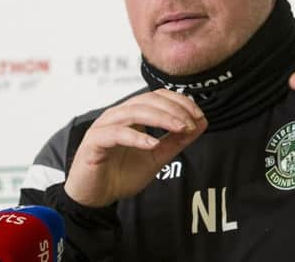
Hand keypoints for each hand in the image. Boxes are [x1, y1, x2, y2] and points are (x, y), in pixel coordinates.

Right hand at [64, 89, 206, 206]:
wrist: (95, 198)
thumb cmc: (121, 175)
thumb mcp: (157, 157)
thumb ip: (177, 140)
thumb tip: (201, 123)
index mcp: (132, 114)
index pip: (158, 96)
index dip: (180, 102)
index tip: (199, 116)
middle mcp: (118, 115)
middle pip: (148, 100)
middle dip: (174, 109)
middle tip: (191, 123)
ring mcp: (104, 126)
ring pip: (134, 111)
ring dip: (160, 118)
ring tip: (180, 129)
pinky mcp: (94, 142)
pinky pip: (116, 133)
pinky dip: (136, 137)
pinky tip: (153, 144)